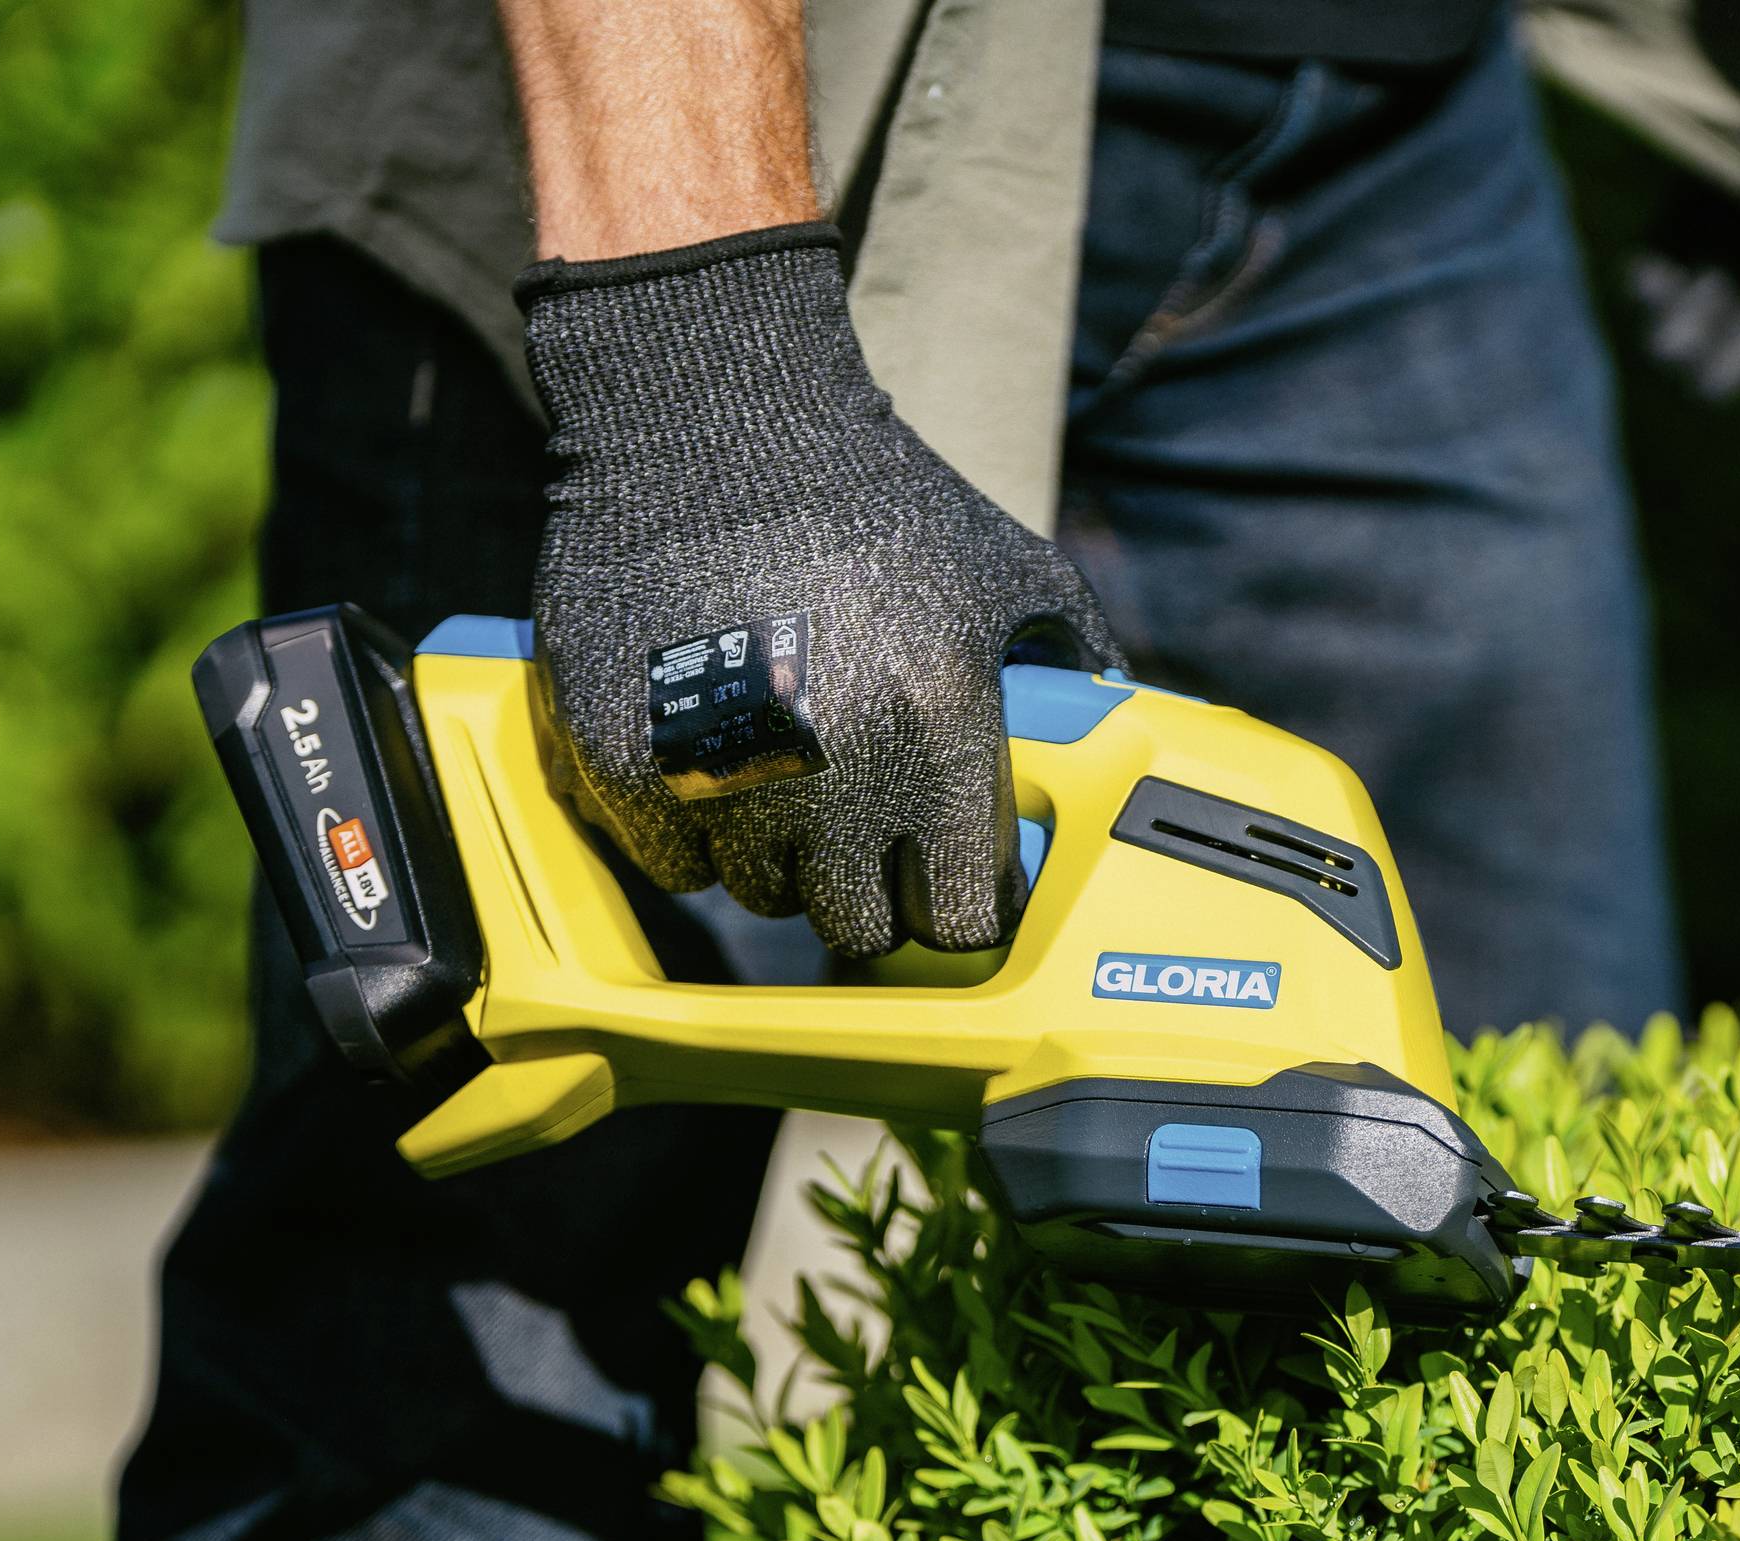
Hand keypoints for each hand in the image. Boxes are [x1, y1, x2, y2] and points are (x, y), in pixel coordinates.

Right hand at [516, 223, 1121, 954]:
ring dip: (783, 860)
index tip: (947, 883)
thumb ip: (1072, 660)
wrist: (715, 413)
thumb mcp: (1008, 569)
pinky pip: (675, 866)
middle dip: (871, 891)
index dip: (959, 906)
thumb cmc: (875, 495)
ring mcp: (722, 777)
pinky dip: (695, 834)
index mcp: (940, 736)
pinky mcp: (626, 763)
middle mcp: (835, 776)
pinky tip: (717, 763)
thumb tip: (1114, 726)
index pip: (961, 917)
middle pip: (858, 927)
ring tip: (789, 778)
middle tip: (866, 837)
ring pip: (764, 898)